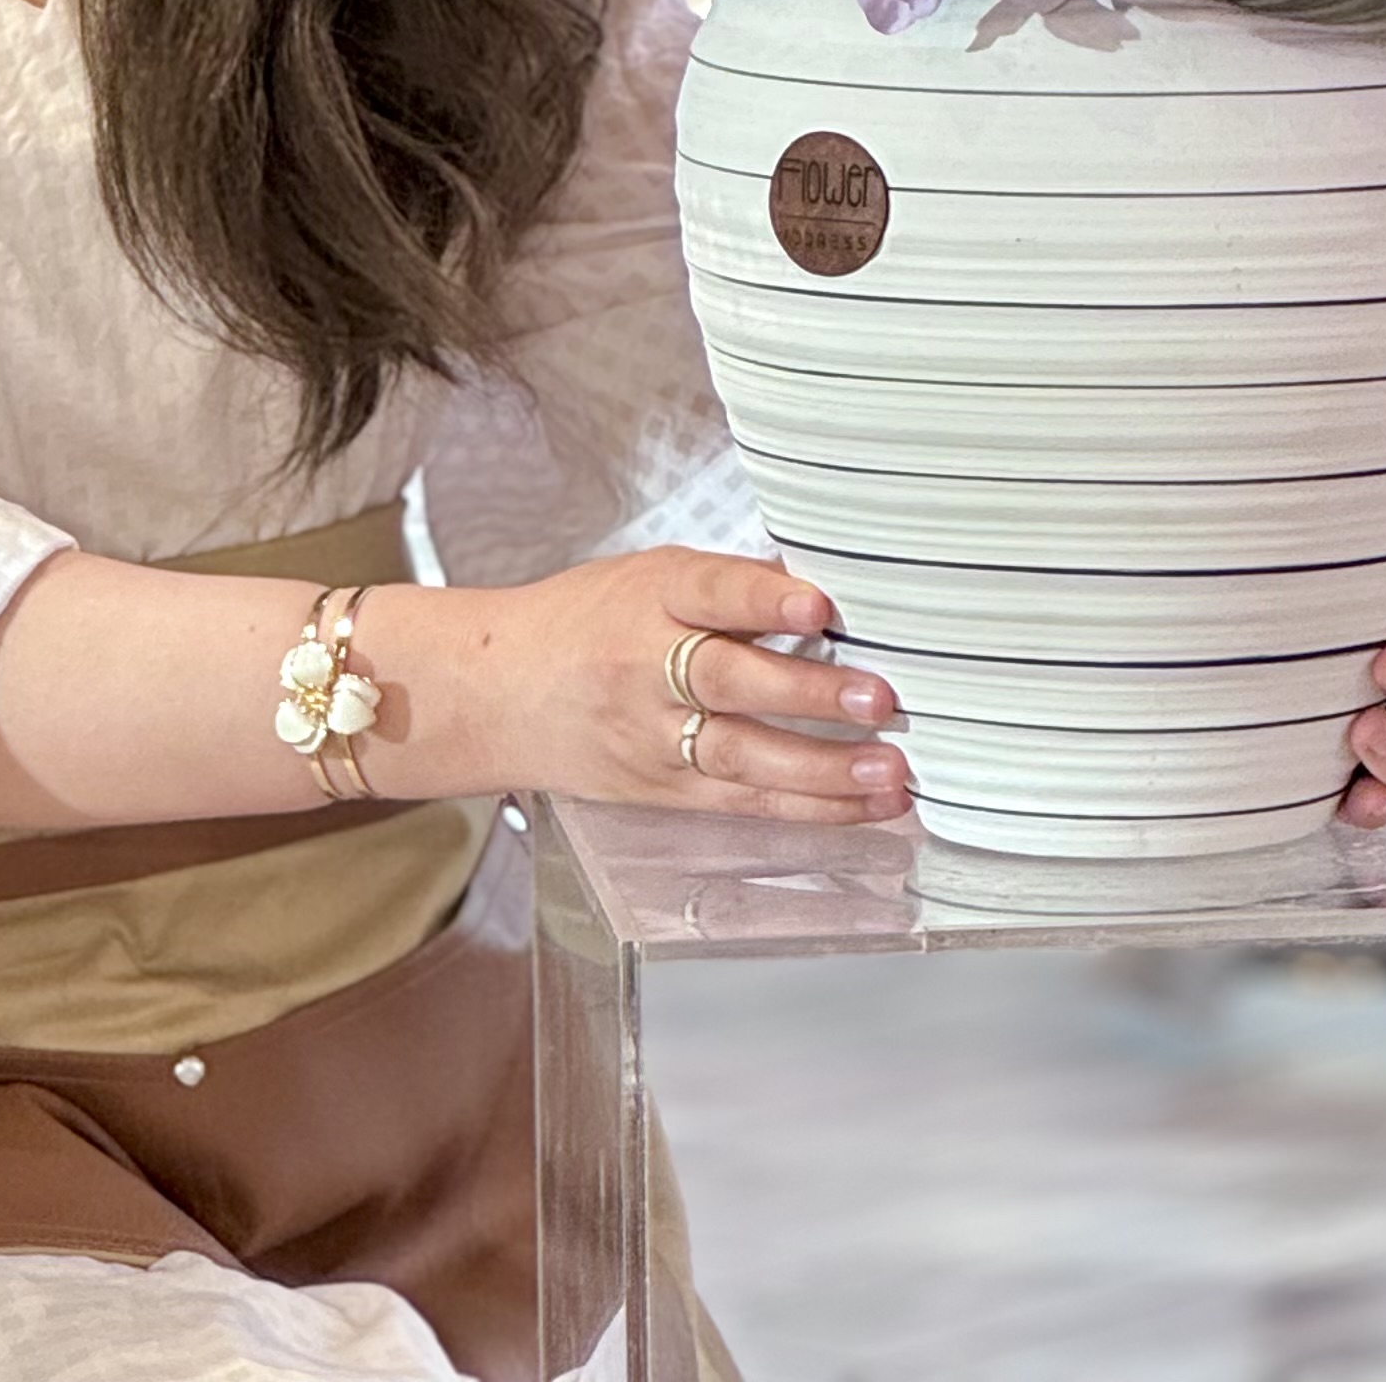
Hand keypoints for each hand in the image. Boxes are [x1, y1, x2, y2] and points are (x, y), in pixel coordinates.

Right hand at [480, 547, 906, 826]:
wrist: (499, 693)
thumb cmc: (583, 623)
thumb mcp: (649, 577)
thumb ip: (730, 584)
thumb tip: (826, 580)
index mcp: (650, 597)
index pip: (712, 591)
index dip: (767, 597)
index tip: (822, 602)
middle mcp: (649, 669)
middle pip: (731, 682)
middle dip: (811, 694)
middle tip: (880, 698)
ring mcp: (654, 738)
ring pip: (741, 756)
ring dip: (822, 769)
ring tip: (887, 772)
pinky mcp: (662, 789)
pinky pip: (740, 801)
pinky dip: (805, 807)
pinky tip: (857, 805)